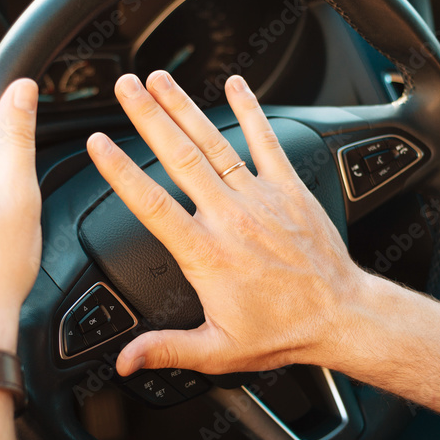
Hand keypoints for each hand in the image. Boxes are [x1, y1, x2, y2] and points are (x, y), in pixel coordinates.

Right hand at [87, 71, 376, 376]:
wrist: (340, 315)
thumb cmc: (282, 331)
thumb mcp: (218, 350)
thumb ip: (167, 350)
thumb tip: (126, 360)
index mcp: (206, 253)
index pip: (152, 204)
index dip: (121, 171)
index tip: (98, 144)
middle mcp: (230, 217)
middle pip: (179, 157)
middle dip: (148, 117)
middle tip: (125, 88)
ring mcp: (260, 198)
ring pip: (214, 143)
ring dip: (184, 108)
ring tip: (159, 79)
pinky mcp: (287, 189)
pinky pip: (266, 142)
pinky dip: (250, 111)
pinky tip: (236, 84)